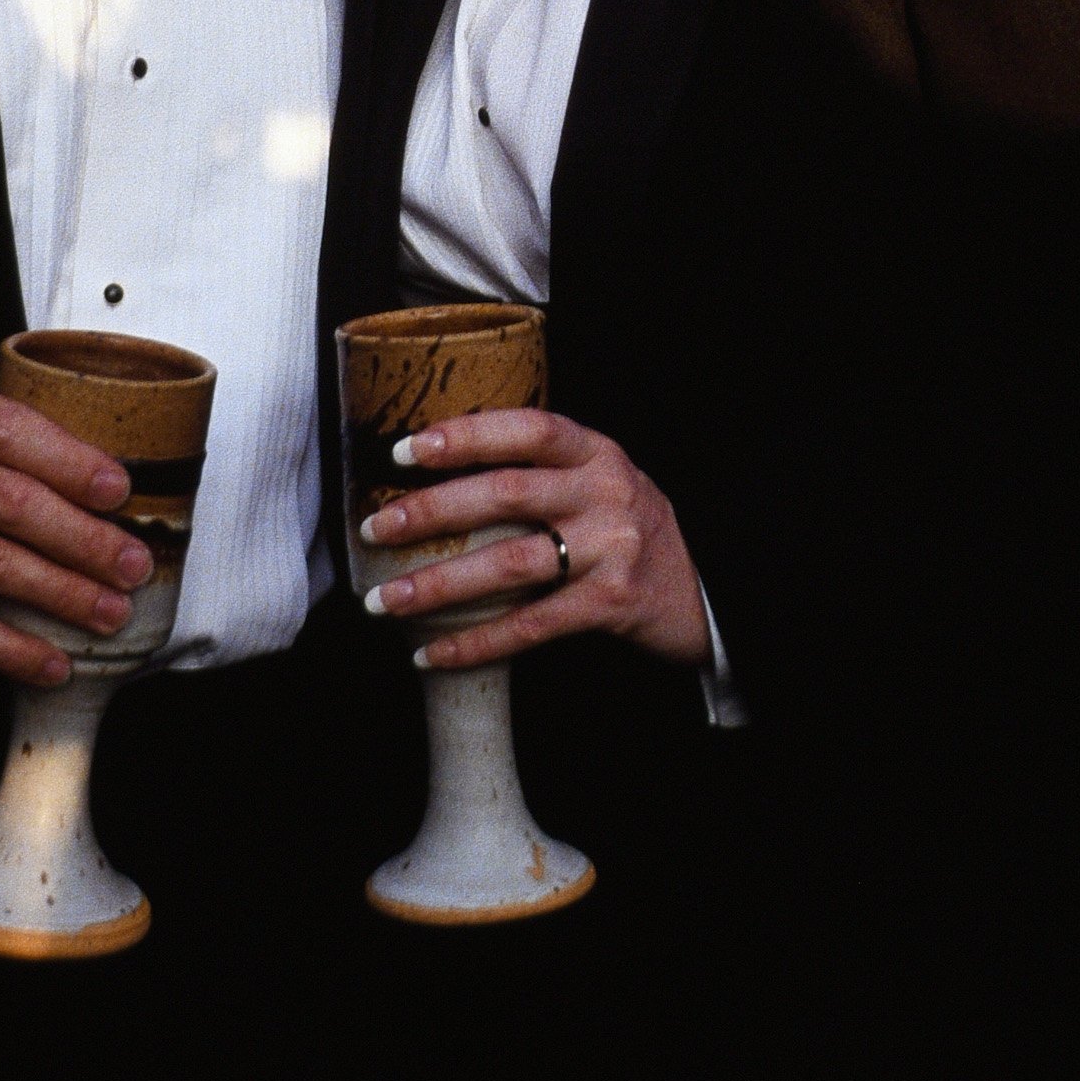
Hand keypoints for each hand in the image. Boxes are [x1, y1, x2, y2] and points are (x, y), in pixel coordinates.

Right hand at [0, 373, 150, 687]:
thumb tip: (89, 469)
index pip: (10, 432)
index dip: (72, 463)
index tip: (120, 489)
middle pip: (12, 505)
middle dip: (84, 540)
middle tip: (133, 563)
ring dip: (61, 595)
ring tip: (110, 610)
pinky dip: (7, 648)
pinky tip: (50, 661)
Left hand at [356, 407, 710, 672]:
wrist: (704, 588)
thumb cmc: (629, 528)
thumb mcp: (599, 481)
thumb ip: (543, 469)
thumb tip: (440, 473)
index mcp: (596, 451)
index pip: (527, 427)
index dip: (464, 434)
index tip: (405, 449)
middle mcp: (606, 492)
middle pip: (507, 494)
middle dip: (432, 511)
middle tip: (375, 528)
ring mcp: (612, 548)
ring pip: (511, 562)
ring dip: (439, 584)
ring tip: (385, 599)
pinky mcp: (612, 603)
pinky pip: (532, 625)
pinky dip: (476, 642)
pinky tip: (432, 653)